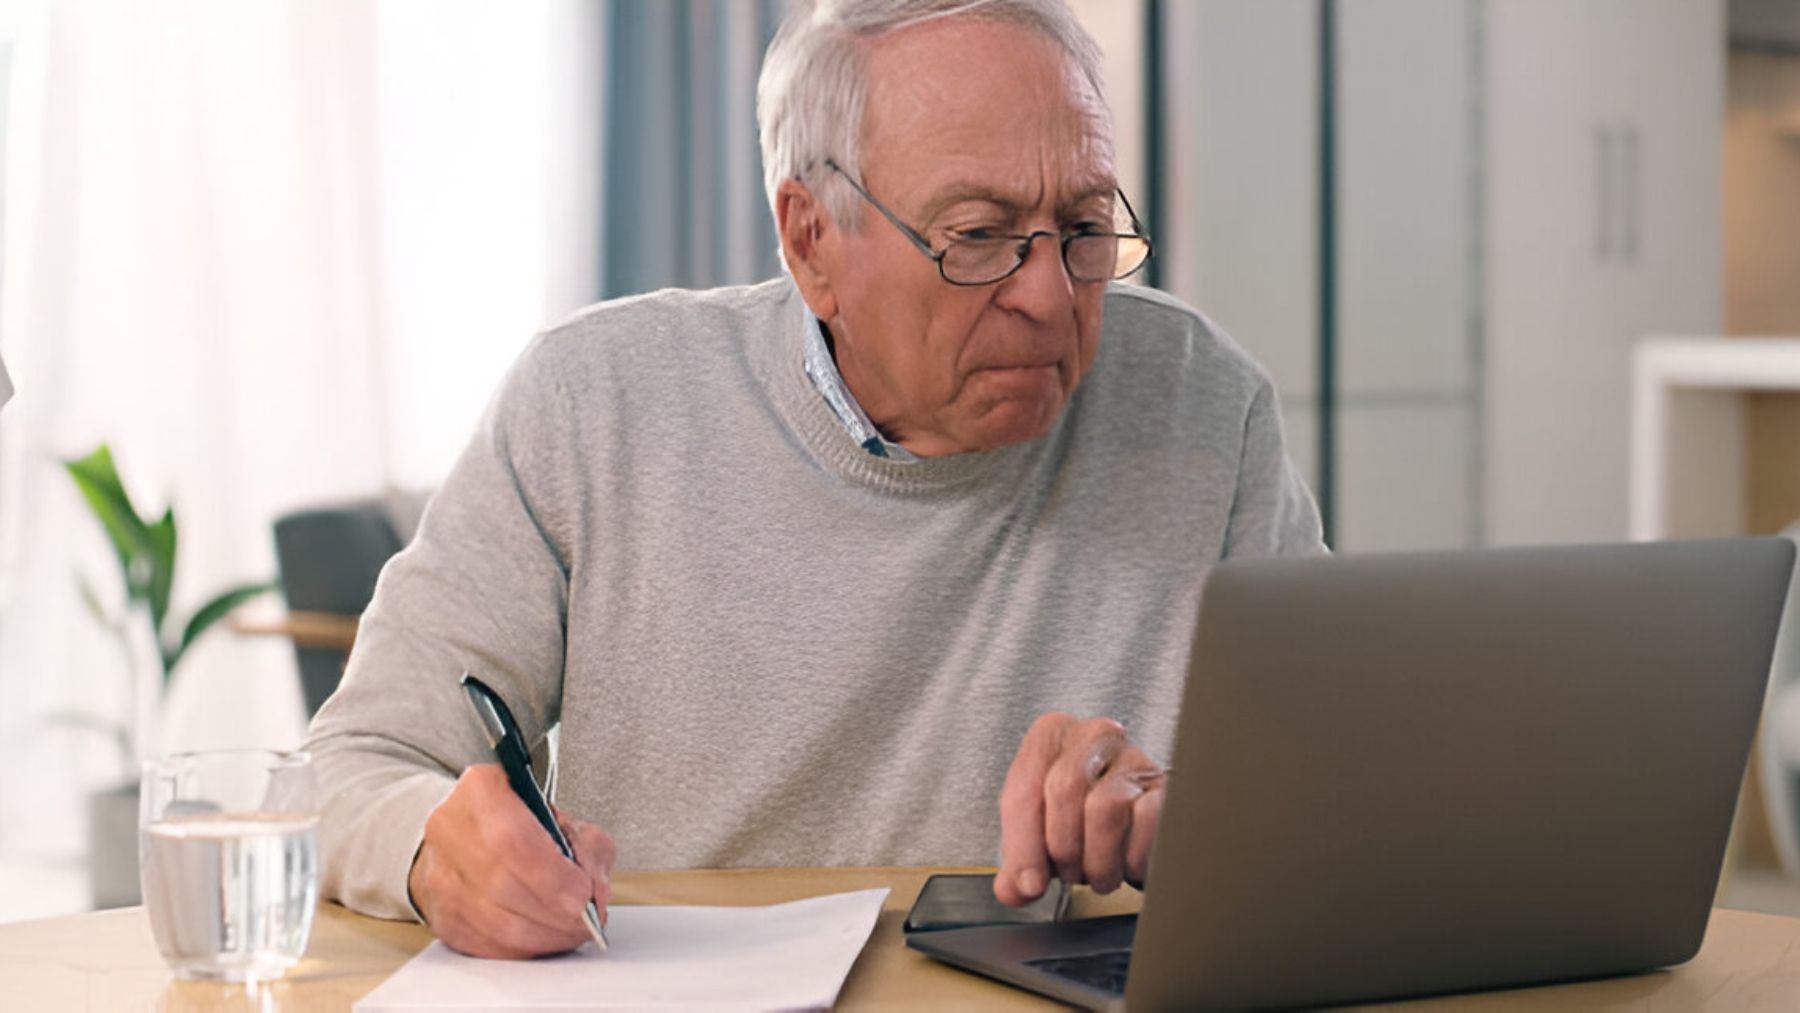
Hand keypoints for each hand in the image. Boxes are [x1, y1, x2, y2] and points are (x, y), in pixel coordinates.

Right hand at [408, 764, 615, 957]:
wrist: (469, 836)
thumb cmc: (522, 825)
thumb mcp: (566, 820)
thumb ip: (589, 849)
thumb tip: (594, 893)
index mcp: (482, 791)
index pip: (512, 839)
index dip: (552, 875)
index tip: (583, 893)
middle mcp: (449, 829)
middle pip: (501, 884)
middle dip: (554, 910)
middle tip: (586, 918)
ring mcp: (438, 875)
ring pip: (492, 921)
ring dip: (544, 934)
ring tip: (573, 930)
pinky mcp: (440, 914)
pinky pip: (485, 944)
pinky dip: (524, 948)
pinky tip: (546, 939)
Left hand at [995, 712, 1164, 905]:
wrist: (1134, 823)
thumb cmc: (1081, 821)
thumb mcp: (1042, 835)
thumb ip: (1022, 862)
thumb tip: (1016, 889)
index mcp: (1051, 738)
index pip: (1024, 788)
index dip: (1023, 844)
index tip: (1029, 884)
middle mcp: (1092, 737)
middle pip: (1064, 790)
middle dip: (1064, 848)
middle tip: (1071, 874)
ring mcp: (1133, 758)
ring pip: (1105, 806)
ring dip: (1099, 859)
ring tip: (1100, 873)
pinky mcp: (1166, 786)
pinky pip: (1147, 821)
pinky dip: (1133, 857)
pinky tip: (1128, 864)